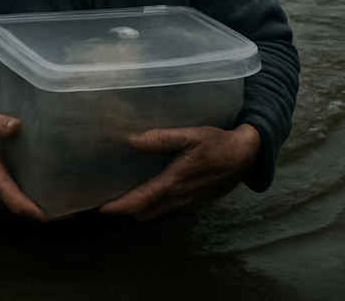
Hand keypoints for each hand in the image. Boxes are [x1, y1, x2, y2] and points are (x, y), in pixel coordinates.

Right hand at [0, 105, 45, 221]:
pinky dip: (20, 202)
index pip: (10, 197)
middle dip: (35, 210)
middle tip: (59, 207)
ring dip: (28, 207)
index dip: (28, 209)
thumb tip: (16, 127)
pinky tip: (31, 193)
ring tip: (50, 201)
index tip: (45, 216)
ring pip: (10, 207)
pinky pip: (7, 203)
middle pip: (14, 207)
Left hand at [98, 124, 260, 220]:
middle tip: (108, 197)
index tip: (101, 207)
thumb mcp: (189, 136)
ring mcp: (189, 203)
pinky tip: (150, 188)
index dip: (120, 207)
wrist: (247, 156)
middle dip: (126, 209)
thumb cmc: (217, 144)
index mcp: (174, 184)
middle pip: (145, 212)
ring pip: (157, 212)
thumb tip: (131, 141)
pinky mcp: (196, 202)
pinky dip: (156, 204)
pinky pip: (170, 208)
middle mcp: (180, 199)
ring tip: (124, 193)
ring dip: (141, 207)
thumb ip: (160, 139)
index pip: (141, 202)